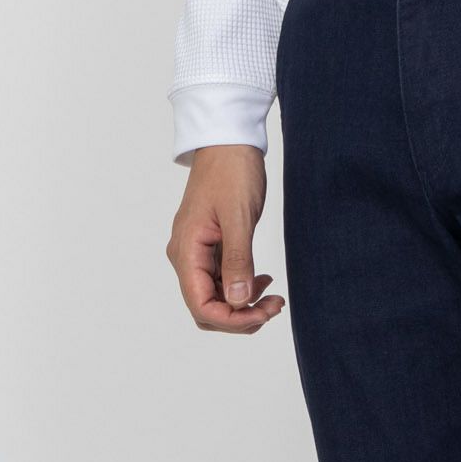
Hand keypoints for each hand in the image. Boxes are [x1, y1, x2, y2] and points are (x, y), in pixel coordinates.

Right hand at [166, 145, 284, 333]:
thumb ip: (238, 262)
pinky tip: (264, 282)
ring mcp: (198, 254)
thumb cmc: (231, 172)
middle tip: (273, 308)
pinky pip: (223, 283)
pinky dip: (244, 289)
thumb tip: (238, 302)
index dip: (232, 319)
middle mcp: (186, 257)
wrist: (228, 142)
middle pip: (207, 309)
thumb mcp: (238, 218)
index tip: (262, 314)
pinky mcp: (210, 249)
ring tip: (273, 297)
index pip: (201, 306)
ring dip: (244, 306)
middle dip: (240, 317)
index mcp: (186, 252)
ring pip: (217, 299)